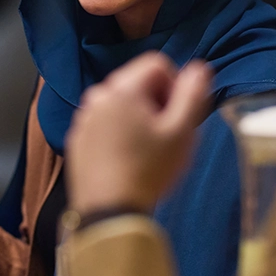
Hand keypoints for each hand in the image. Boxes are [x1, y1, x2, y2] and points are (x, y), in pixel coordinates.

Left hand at [64, 52, 214, 213]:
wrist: (109, 212)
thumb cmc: (149, 170)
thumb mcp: (181, 132)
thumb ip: (192, 93)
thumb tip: (199, 67)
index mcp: (122, 88)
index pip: (157, 64)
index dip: (175, 86)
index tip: (176, 116)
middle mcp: (97, 95)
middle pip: (137, 82)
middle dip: (156, 102)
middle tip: (164, 136)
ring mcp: (83, 118)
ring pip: (120, 103)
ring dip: (137, 118)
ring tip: (146, 150)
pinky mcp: (76, 138)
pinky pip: (104, 123)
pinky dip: (118, 133)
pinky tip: (126, 160)